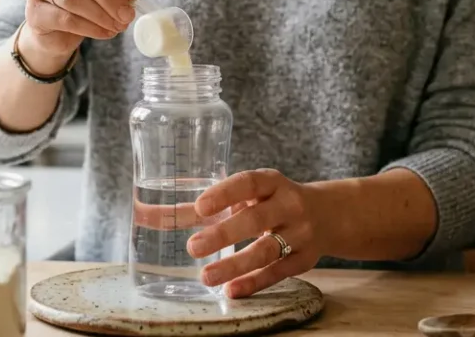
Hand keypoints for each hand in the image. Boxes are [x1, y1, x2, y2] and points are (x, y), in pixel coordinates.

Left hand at [186, 169, 324, 298]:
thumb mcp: (246, 196)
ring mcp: (300, 233)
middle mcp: (289, 205)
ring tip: (206, 276)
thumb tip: (145, 215)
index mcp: (272, 183)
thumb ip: (198, 207)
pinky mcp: (305, 260)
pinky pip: (278, 273)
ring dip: (236, 264)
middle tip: (193, 247)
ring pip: (268, 250)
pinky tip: (231, 290)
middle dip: (225, 233)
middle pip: (257, 219)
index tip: (200, 206)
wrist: (329, 215)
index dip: (226, 193)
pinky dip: (254, 283)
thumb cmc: (271, 202)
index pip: (250, 183)